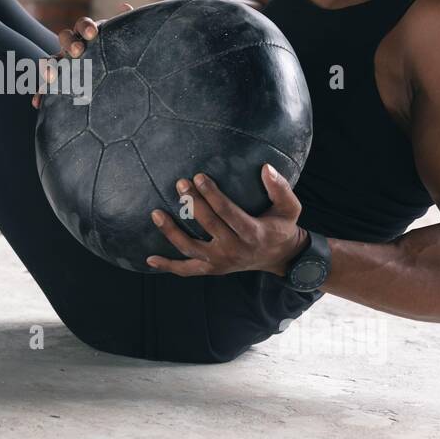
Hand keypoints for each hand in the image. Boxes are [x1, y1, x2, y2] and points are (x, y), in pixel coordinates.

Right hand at [32, 2, 131, 107]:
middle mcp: (73, 46)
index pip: (83, 25)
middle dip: (70, 44)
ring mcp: (64, 63)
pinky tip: (38, 103)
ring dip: (49, 67)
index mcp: (88, 34)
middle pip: (65, 38)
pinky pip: (47, 87)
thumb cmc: (118, 54)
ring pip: (51, 60)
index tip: (93, 33)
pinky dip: (41, 94)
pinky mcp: (59, 81)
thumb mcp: (124, 41)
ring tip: (51, 77)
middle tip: (78, 52)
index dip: (86, 27)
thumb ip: (126, 24)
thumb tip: (125, 5)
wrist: (114, 78)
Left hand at [145, 165, 308, 276]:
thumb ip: (280, 188)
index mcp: (251, 232)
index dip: (210, 193)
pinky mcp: (212, 269)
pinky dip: (168, 265)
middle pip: (207, 225)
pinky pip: (187, 270)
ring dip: (171, 232)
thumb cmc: (281, 227)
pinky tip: (150, 258)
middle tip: (180, 184)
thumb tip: (266, 168)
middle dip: (191, 203)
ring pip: (190, 248)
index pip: (226, 211)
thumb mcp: (289, 208)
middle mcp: (234, 249)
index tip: (198, 177)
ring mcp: (221, 262)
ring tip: (157, 214)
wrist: (280, 257)